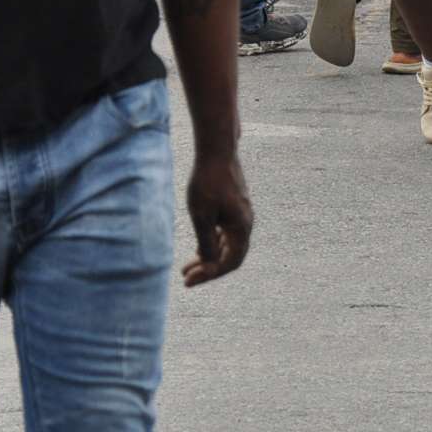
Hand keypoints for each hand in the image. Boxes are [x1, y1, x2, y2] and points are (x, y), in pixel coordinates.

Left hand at [183, 150, 252, 287]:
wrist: (217, 151)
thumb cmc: (208, 182)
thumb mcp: (202, 216)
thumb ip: (207, 243)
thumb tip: (209, 265)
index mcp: (241, 227)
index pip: (230, 262)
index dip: (209, 275)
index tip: (188, 280)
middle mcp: (245, 223)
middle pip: (230, 256)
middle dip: (208, 269)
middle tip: (185, 277)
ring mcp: (241, 214)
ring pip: (227, 244)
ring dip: (209, 257)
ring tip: (188, 265)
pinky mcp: (234, 205)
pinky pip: (226, 232)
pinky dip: (213, 243)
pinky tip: (199, 244)